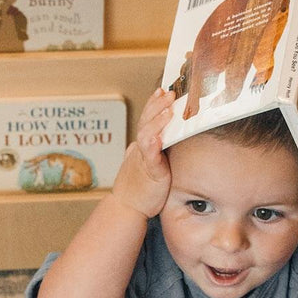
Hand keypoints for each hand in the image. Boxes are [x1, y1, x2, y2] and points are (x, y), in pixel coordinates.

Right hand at [112, 88, 174, 218]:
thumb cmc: (138, 187)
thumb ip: (150, 150)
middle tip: (169, 92)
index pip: (147, 119)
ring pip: (147, 134)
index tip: (162, 90)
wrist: (127, 207)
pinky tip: (158, 136)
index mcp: (142, 145)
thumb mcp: (145, 163)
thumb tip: (154, 138)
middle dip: (157, 105)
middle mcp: (140, 149)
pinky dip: (153, 145)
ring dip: (157, 120)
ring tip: (168, 108)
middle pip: (147, 121)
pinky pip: (150, 156)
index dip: (153, 103)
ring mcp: (143, 159)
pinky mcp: (149, 173)